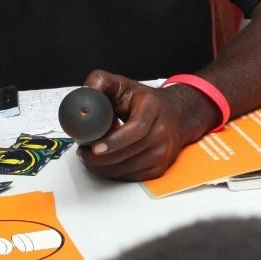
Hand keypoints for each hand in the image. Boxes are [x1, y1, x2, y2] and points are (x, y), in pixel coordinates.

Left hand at [78, 71, 219, 180]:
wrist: (177, 113)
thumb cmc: (145, 101)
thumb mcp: (122, 84)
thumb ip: (99, 82)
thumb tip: (83, 95)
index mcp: (153, 107)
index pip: (137, 128)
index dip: (115, 140)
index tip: (95, 146)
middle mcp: (163, 130)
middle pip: (129, 152)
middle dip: (100, 158)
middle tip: (83, 153)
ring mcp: (164, 150)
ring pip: (128, 168)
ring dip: (104, 167)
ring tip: (91, 156)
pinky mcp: (161, 166)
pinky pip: (132, 176)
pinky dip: (114, 172)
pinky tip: (106, 162)